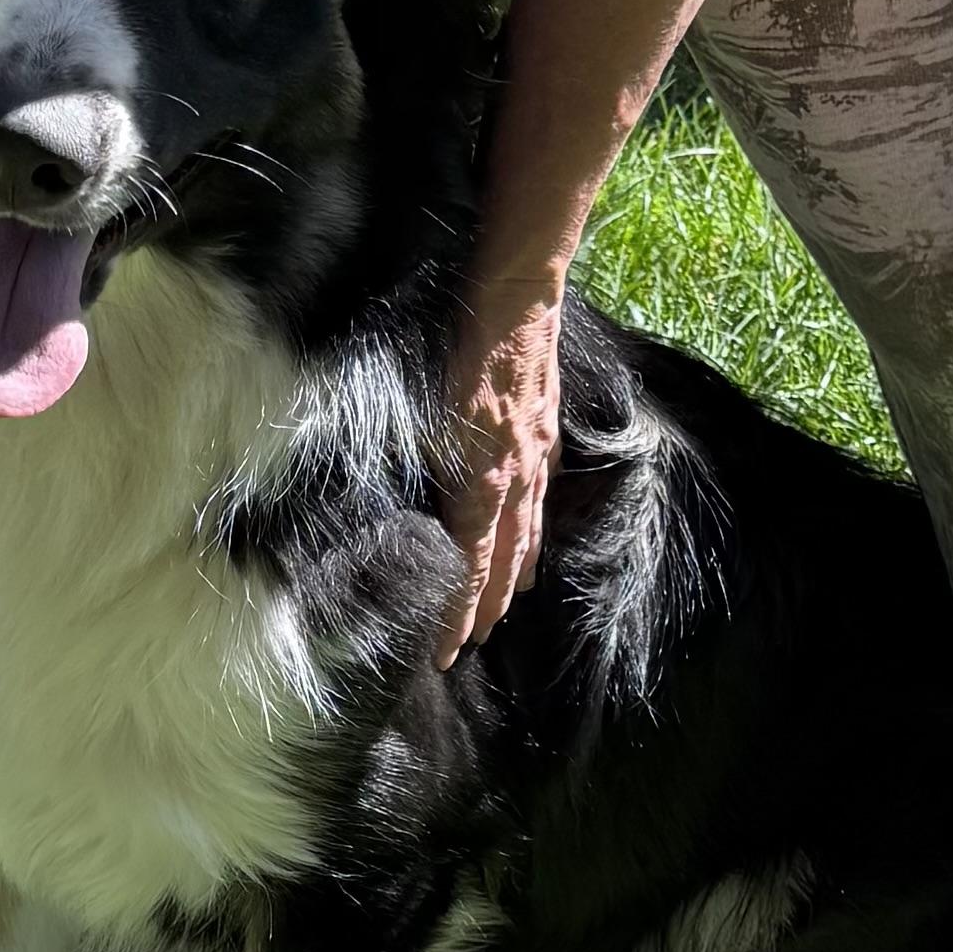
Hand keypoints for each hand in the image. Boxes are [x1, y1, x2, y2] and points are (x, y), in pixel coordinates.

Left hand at [436, 288, 563, 668]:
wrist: (517, 300)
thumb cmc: (463, 350)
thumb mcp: (423, 414)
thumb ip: (422, 470)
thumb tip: (407, 512)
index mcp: (481, 484)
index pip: (469, 568)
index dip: (457, 613)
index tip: (445, 651)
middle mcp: (514, 482)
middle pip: (501, 562)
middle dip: (484, 608)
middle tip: (471, 643)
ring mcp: (535, 460)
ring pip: (527, 535)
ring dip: (513, 578)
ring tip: (505, 608)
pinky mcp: (546, 435)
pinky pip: (543, 500)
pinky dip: (537, 531)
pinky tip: (534, 541)